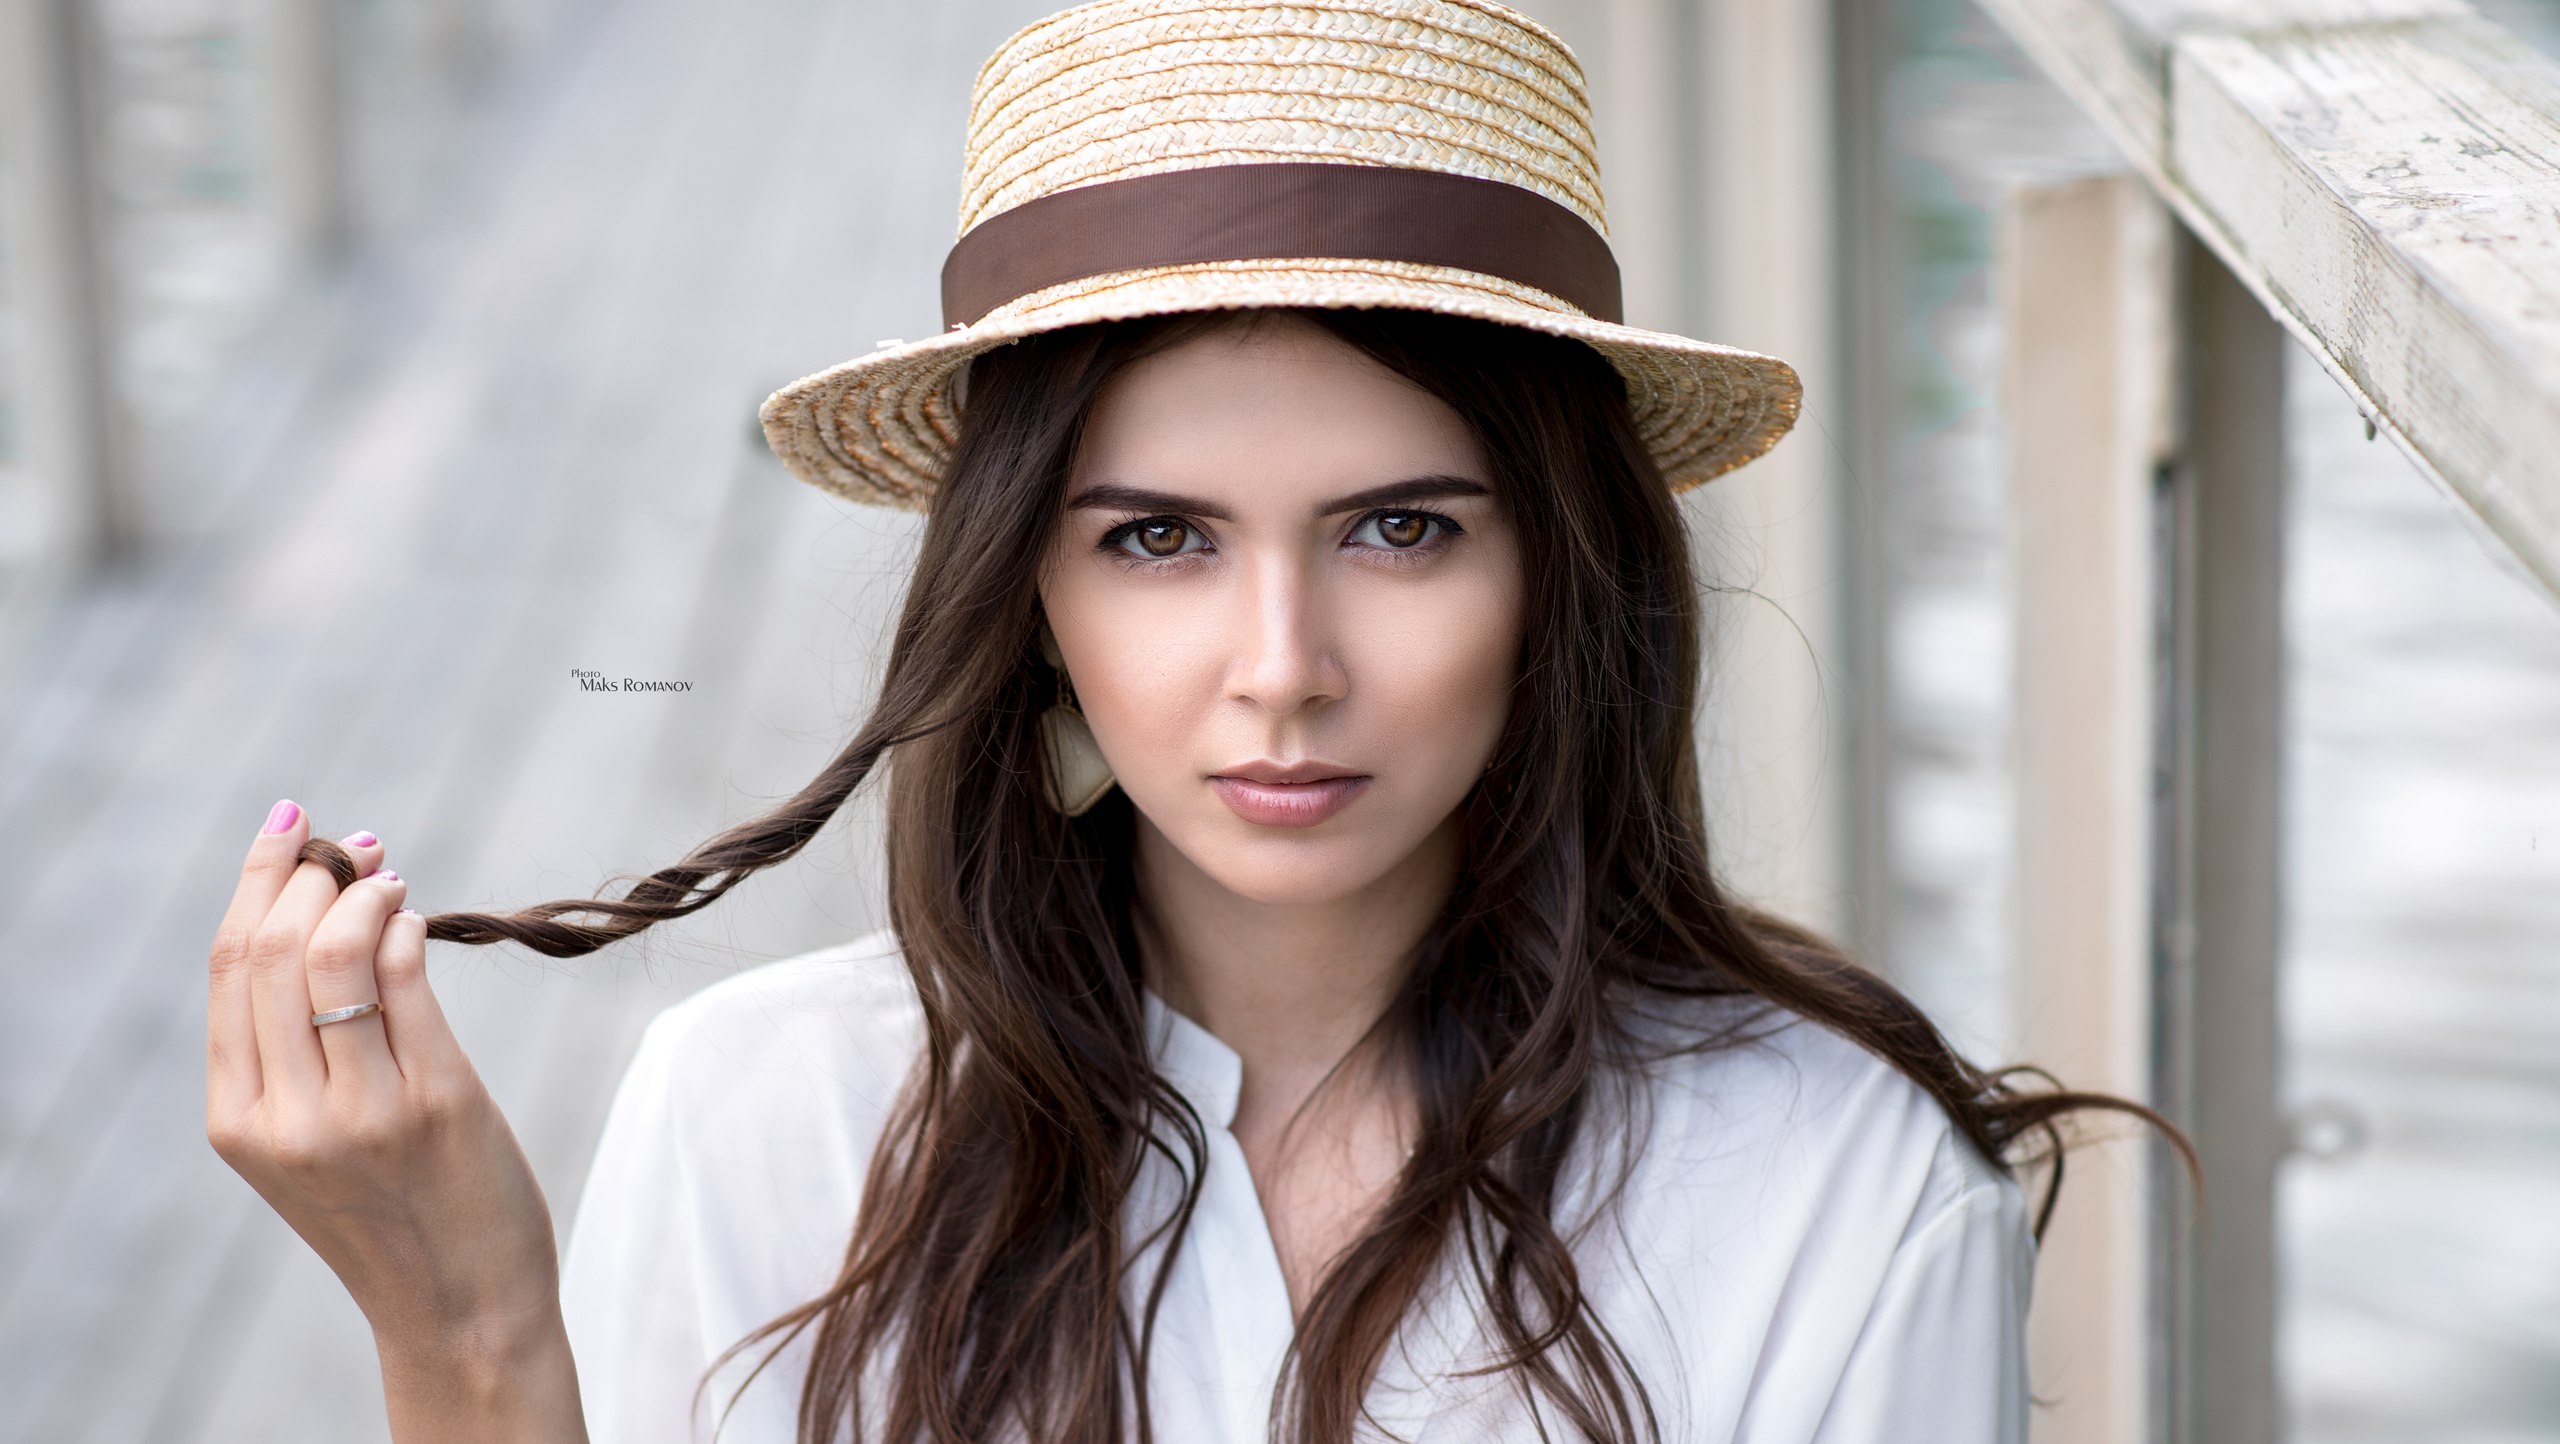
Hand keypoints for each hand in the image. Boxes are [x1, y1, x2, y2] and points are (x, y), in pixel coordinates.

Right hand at [205, 801, 585, 1440]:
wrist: (459, 1308)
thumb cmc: (393, 1211)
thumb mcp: (306, 1144)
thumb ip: (293, 1053)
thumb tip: (318, 911)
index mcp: (238, 1120)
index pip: (228, 969)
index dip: (258, 881)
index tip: (290, 827)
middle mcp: (288, 1115)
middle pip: (271, 948)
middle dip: (309, 873)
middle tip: (350, 841)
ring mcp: (361, 1110)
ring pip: (335, 953)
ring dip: (364, 892)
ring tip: (389, 878)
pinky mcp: (438, 1101)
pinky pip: (409, 980)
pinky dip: (409, 927)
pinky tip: (418, 918)